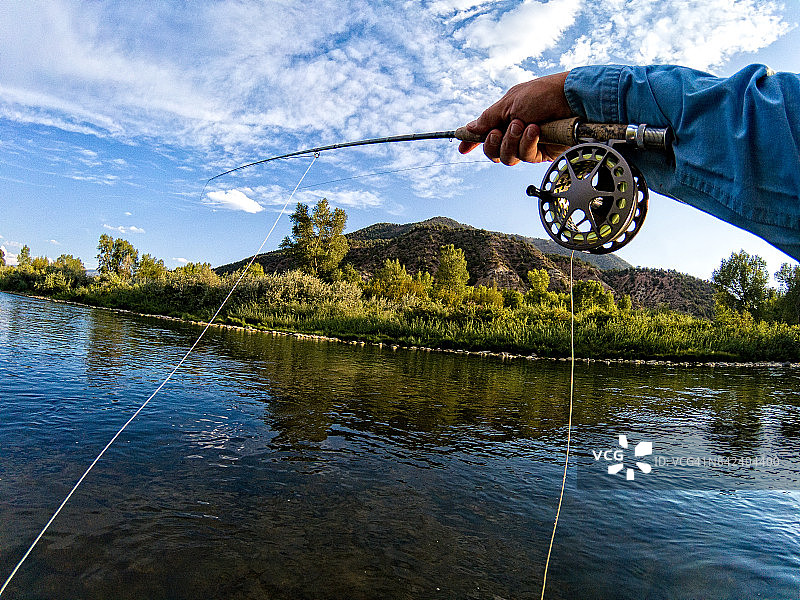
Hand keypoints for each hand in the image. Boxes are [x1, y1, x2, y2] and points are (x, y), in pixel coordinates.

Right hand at [458, 71, 573, 164]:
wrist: (572, 99)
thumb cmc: (543, 94)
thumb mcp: (510, 102)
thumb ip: (488, 118)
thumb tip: (470, 127)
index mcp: (505, 116)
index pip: (484, 132)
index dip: (472, 141)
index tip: (462, 148)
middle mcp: (515, 131)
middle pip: (493, 151)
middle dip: (493, 143)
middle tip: (500, 131)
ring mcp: (528, 143)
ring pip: (507, 157)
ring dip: (512, 142)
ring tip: (524, 126)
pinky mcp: (541, 152)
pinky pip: (525, 156)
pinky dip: (528, 143)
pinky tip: (536, 132)